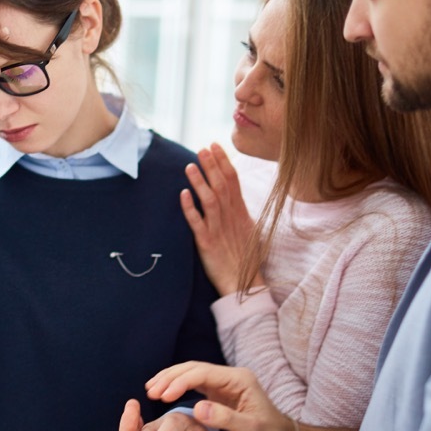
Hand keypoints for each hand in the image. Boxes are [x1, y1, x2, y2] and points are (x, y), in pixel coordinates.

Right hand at [148, 362, 296, 430]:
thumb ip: (224, 419)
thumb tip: (197, 407)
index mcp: (239, 380)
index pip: (203, 373)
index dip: (180, 382)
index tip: (162, 396)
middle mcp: (231, 376)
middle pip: (194, 368)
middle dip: (170, 377)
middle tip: (150, 391)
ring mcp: (224, 383)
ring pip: (191, 373)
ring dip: (170, 380)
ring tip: (150, 390)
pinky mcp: (219, 392)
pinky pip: (193, 383)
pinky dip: (177, 387)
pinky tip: (163, 393)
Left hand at [181, 143, 258, 294]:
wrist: (245, 285)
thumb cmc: (245, 257)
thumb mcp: (246, 228)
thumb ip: (238, 209)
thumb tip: (230, 192)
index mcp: (240, 212)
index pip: (232, 181)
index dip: (223, 162)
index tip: (214, 145)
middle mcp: (231, 218)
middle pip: (221, 186)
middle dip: (212, 165)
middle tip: (202, 147)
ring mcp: (219, 230)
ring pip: (210, 200)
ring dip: (200, 182)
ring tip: (190, 165)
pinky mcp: (207, 243)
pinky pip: (197, 223)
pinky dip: (190, 208)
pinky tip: (183, 194)